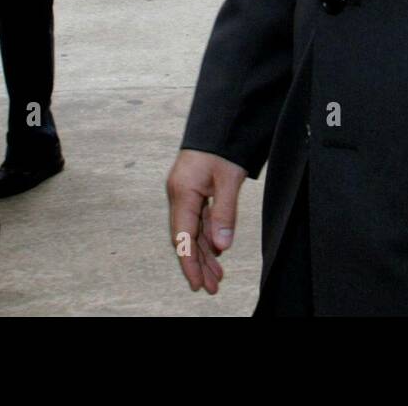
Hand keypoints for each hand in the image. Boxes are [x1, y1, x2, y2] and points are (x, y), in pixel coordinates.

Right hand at [166, 149, 246, 294]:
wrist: (220, 119)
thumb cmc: (221, 144)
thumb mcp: (228, 178)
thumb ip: (224, 212)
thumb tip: (221, 245)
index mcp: (182, 191)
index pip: (182, 236)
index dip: (189, 263)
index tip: (196, 284)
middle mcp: (179, 194)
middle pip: (186, 237)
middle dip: (198, 264)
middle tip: (211, 288)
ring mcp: (185, 191)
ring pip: (192, 230)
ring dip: (204, 253)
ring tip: (216, 277)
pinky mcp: (193, 189)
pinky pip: (198, 219)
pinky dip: (207, 237)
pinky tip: (216, 251)